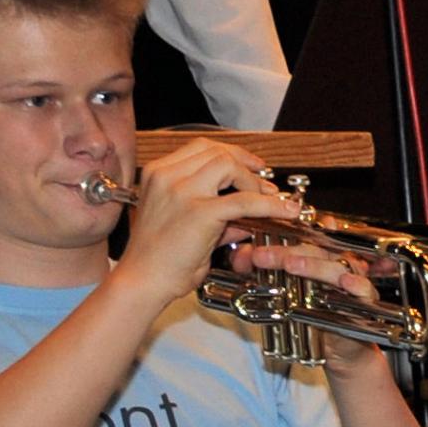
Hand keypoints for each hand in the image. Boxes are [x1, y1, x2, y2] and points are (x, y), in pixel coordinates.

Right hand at [115, 135, 291, 295]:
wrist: (143, 279)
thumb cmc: (158, 258)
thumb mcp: (184, 224)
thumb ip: (217, 215)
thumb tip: (249, 214)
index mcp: (158, 174)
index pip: (201, 147)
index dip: (232, 154)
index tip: (250, 166)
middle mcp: (167, 176)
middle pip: (217, 152)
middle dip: (247, 164)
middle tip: (265, 182)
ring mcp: (182, 191)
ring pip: (229, 167)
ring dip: (253, 182)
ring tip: (266, 200)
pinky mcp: (200, 212)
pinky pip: (244, 201)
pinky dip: (269, 205)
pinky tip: (284, 212)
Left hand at [211, 227, 394, 372]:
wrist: (338, 349)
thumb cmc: (313, 317)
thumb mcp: (281, 290)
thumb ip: (262, 271)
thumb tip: (241, 256)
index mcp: (318, 254)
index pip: (303, 234)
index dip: (284, 229)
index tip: (258, 230)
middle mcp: (336, 262)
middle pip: (315, 247)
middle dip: (287, 250)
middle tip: (262, 256)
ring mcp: (352, 278)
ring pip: (336, 264)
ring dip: (314, 264)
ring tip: (291, 266)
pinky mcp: (365, 299)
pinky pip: (364, 288)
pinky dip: (355, 284)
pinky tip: (344, 282)